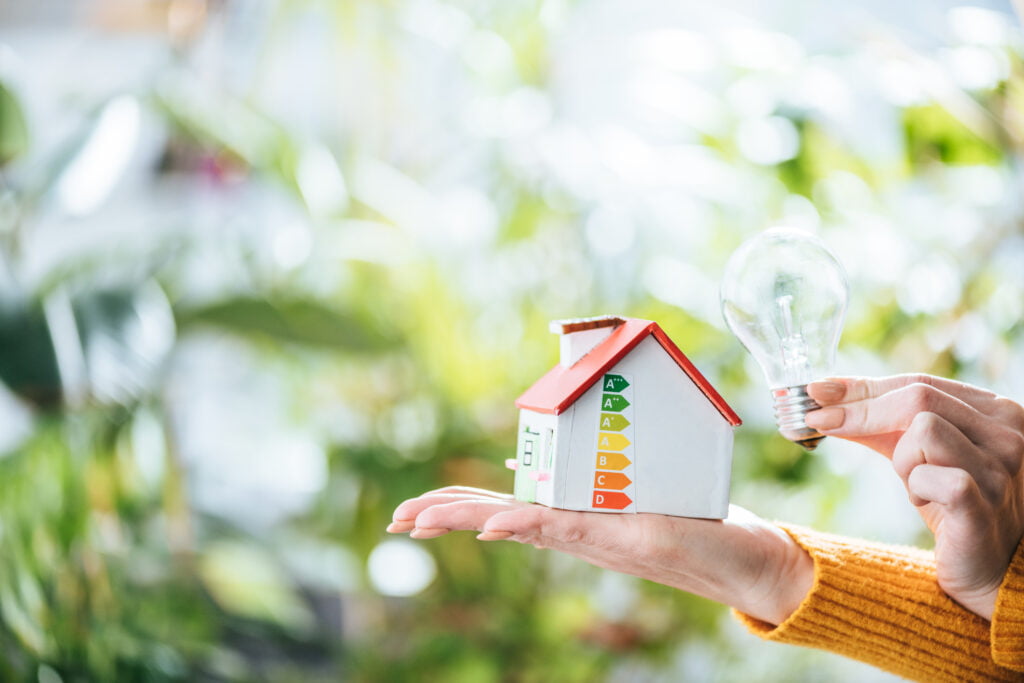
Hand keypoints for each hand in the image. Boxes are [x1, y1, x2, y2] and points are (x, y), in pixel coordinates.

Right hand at [387, 487, 813, 625]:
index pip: (504, 505)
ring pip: (520, 523)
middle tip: (397, 519)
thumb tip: (529, 461)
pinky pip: (565, 527)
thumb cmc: (699, 522)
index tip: (414, 509)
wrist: (754, 562)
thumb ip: (587, 478)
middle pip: (498, 516)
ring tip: (418, 521)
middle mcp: (578, 529)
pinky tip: (493, 525)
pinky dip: (526, 524)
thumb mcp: (638, 490)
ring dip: (468, 519)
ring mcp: (597, 535)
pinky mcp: (626, 536)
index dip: (458, 504)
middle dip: (446, 516)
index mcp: (575, 516)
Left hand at [806, 374, 1023, 619]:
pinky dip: (915, 487)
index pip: (919, 383)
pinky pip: (928, 475)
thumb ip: (878, 424)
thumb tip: (824, 396)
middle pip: (917, 397)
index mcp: (994, 411)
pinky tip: (926, 501)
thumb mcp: (914, 454)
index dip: (864, 386)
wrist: (987, 567)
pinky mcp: (983, 501)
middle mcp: (1008, 432)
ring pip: (923, 430)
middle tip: (822, 421)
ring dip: (902, 459)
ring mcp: (1001, 467)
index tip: (818, 390)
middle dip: (861, 410)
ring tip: (915, 483)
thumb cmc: (950, 504)